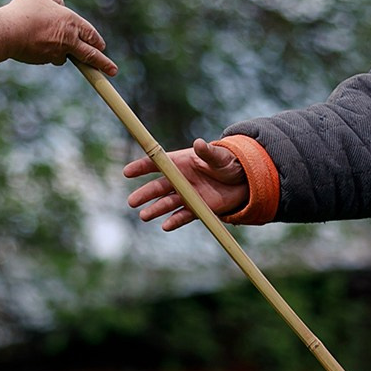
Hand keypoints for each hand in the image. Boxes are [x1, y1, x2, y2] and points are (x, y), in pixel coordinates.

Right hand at [0, 0, 116, 74]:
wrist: (7, 32)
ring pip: (65, 56)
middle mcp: (68, 39)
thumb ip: (55, 0)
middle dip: (103, 64)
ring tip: (50, 43)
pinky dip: (45, 52)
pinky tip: (32, 42)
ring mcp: (57, 52)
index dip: (96, 40)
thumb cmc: (23, 11)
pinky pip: (48, 57)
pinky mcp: (44, 60)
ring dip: (62, 52)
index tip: (102, 46)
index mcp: (71, 22)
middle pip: (90, 55)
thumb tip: (61, 6)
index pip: (90, 33)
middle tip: (113, 71)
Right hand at [124, 138, 248, 228]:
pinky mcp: (196, 209)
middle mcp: (180, 180)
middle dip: (144, 194)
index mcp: (181, 163)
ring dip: (155, 210)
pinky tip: (165, 226)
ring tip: (144, 216)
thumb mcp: (220, 157)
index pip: (158, 164)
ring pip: (166, 203)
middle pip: (158, 187)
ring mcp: (186, 195)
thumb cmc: (228, 163)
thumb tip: (199, 143)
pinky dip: (174, 221)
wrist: (242, 181)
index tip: (127, 172)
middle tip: (131, 202)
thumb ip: (208, 153)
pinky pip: (182, 216)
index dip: (141, 167)